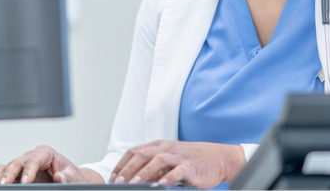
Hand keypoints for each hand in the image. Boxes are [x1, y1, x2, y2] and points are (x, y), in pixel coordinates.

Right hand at [0, 145, 100, 184]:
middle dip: (8, 174)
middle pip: (16, 163)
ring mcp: (22, 166)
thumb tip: (60, 176)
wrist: (69, 180)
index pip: (33, 160)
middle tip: (3, 185)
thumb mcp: (73, 177)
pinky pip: (2, 174)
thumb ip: (67, 177)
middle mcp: (31, 157)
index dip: (28, 171)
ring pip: (6, 167)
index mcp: (45, 153)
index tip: (25, 182)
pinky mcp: (17, 175)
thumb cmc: (71, 176)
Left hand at [110, 140, 244, 187]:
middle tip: (118, 182)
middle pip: (143, 155)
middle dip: (128, 169)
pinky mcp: (190, 167)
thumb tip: (133, 179)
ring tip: (135, 183)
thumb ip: (152, 168)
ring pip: (158, 160)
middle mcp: (167, 148)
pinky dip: (168, 177)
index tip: (113, 177)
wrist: (216, 158)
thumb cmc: (190, 161)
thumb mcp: (168, 161)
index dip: (122, 164)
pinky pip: (178, 171)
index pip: (134, 151)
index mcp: (159, 145)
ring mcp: (179, 156)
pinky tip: (161, 184)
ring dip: (144, 172)